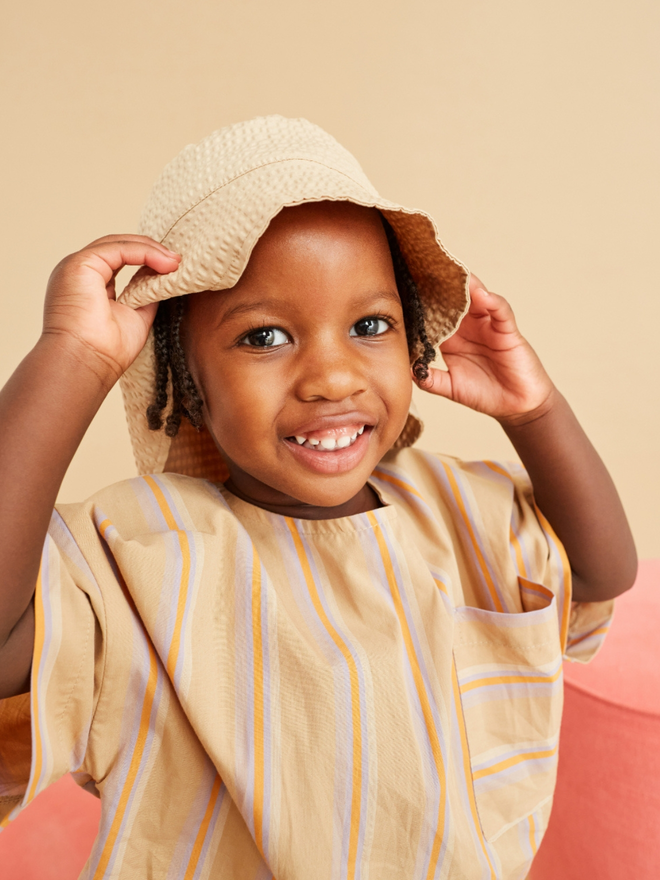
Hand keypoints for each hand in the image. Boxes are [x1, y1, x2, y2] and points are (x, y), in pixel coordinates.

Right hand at [42, 234, 179, 383]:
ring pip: (118, 245)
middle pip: (118, 248)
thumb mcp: (136, 316)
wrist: (86, 363)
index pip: (119, 259)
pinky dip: (144, 253)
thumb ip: (146, 294)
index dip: (147, 259)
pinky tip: (164, 263)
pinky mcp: (81, 264)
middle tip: (178, 261)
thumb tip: (163, 277)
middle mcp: (79, 273)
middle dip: (151, 251)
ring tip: (175, 262)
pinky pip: (118, 249)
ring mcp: (76, 266)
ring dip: (151, 250)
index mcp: (87, 284)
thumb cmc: (106, 351)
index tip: (173, 267)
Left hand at [416, 274, 555, 423]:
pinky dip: (492, 301)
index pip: (435, 316)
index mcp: (452, 339)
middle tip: (425, 270)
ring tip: (452, 275)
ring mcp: (489, 326)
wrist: (516, 407)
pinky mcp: (507, 330)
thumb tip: (408, 369)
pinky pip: (500, 311)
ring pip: (476, 299)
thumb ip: (430, 379)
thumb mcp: (451, 387)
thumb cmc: (485, 395)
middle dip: (441, 287)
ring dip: (465, 287)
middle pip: (453, 301)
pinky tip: (482, 295)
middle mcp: (469, 328)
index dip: (422, 305)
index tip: (405, 291)